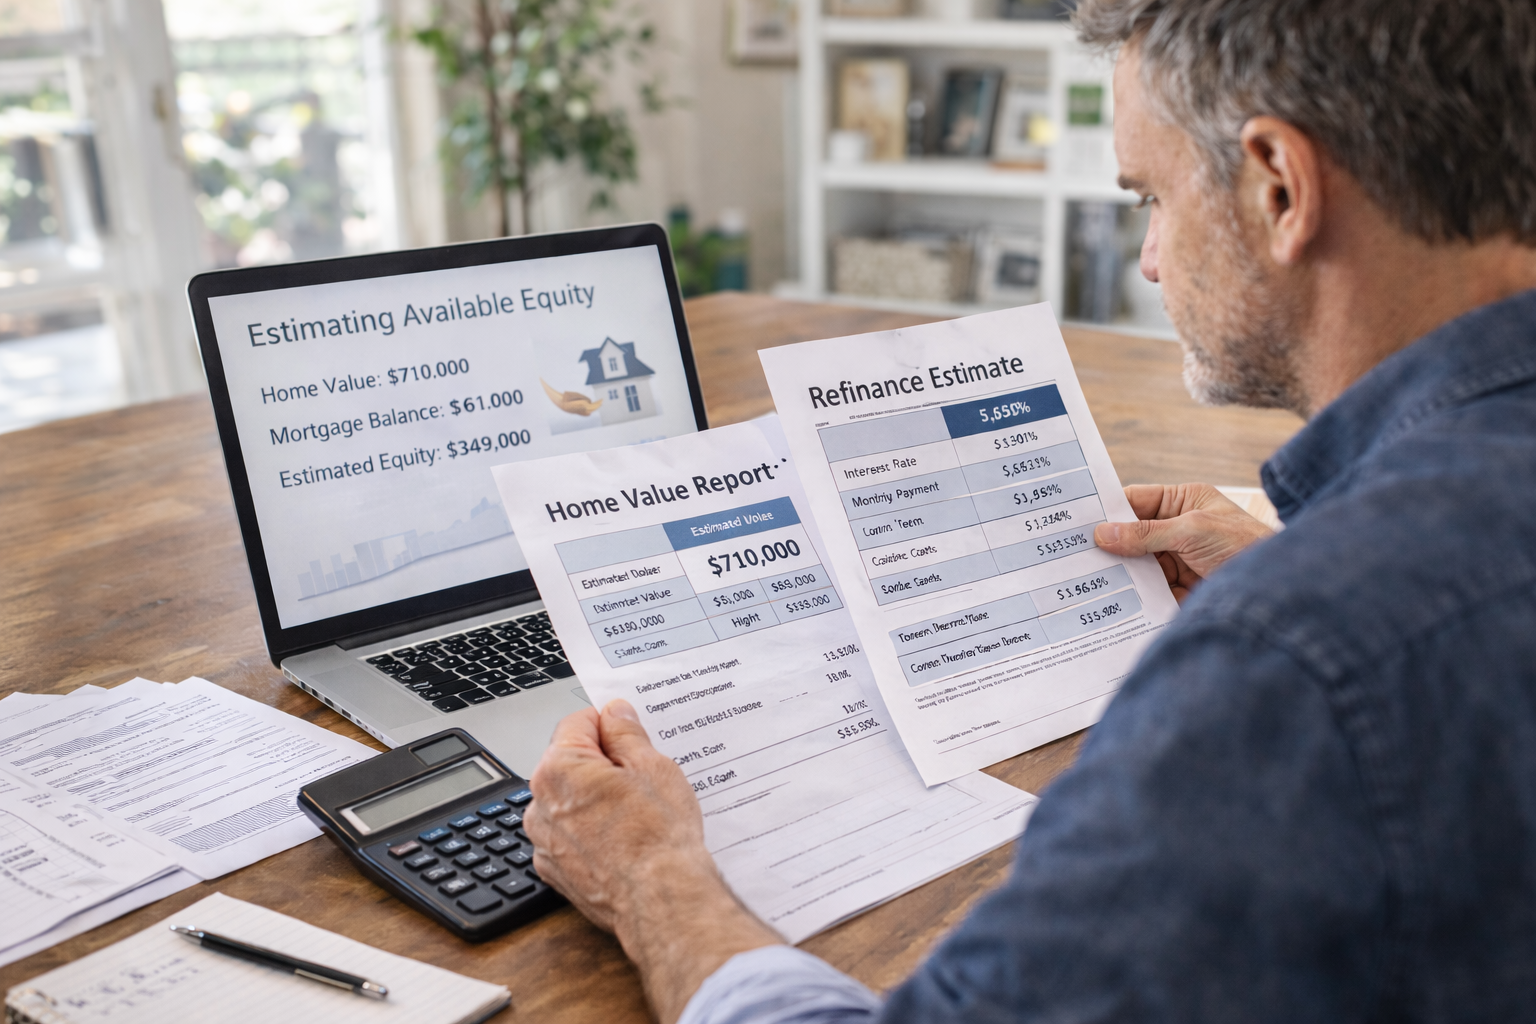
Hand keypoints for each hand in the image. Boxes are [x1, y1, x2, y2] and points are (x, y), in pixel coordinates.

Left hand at [525, 700, 779, 1023]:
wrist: (661, 900)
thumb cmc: (657, 837)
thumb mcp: (652, 766)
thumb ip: (626, 732)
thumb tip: (614, 713)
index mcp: (558, 769)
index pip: (577, 723)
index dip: (609, 724)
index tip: (630, 734)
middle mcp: (539, 805)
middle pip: (569, 762)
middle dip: (602, 763)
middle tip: (641, 777)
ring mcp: (544, 842)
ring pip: (569, 801)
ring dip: (595, 799)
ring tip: (636, 813)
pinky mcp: (555, 870)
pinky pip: (570, 835)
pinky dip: (591, 832)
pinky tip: (623, 839)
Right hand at [1093, 484, 1273, 601]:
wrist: (1280, 592)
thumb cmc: (1245, 546)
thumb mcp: (1192, 530)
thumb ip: (1146, 533)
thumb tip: (1103, 533)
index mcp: (1185, 502)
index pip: (1137, 502)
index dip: (1109, 510)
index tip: (1078, 520)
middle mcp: (1180, 529)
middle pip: (1133, 535)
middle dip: (1109, 544)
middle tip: (1073, 552)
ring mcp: (1180, 561)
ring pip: (1137, 565)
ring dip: (1118, 572)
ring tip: (1085, 577)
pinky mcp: (1181, 590)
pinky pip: (1148, 591)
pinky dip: (1131, 596)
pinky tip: (1109, 600)